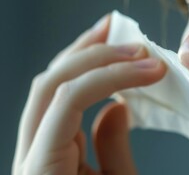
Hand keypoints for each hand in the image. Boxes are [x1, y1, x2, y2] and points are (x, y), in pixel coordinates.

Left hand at [12, 15, 166, 174]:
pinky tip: (105, 64)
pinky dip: (84, 76)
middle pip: (50, 83)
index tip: (154, 68)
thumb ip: (114, 149)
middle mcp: (28, 154)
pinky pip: (59, 99)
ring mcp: (32, 146)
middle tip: (135, 44)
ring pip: (49, 85)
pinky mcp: (45, 143)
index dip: (112, 75)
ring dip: (84, 55)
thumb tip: (117, 106)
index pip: (68, 100)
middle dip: (96, 56)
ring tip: (113, 33)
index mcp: (42, 171)